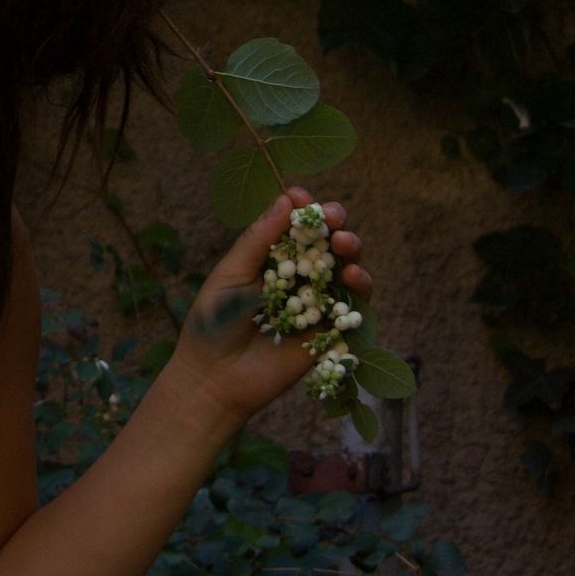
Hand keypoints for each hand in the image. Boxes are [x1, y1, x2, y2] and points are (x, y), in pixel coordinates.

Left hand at [161, 185, 371, 430]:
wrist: (216, 378)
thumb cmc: (214, 324)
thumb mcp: (231, 275)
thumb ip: (259, 240)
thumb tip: (286, 199)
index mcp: (271, 259)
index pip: (295, 226)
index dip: (304, 208)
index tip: (304, 197)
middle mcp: (297, 277)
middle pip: (327, 243)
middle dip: (335, 225)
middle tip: (334, 220)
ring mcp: (316, 303)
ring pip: (345, 269)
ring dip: (351, 251)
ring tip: (345, 246)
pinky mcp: (330, 330)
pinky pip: (353, 306)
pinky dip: (360, 288)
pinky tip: (353, 277)